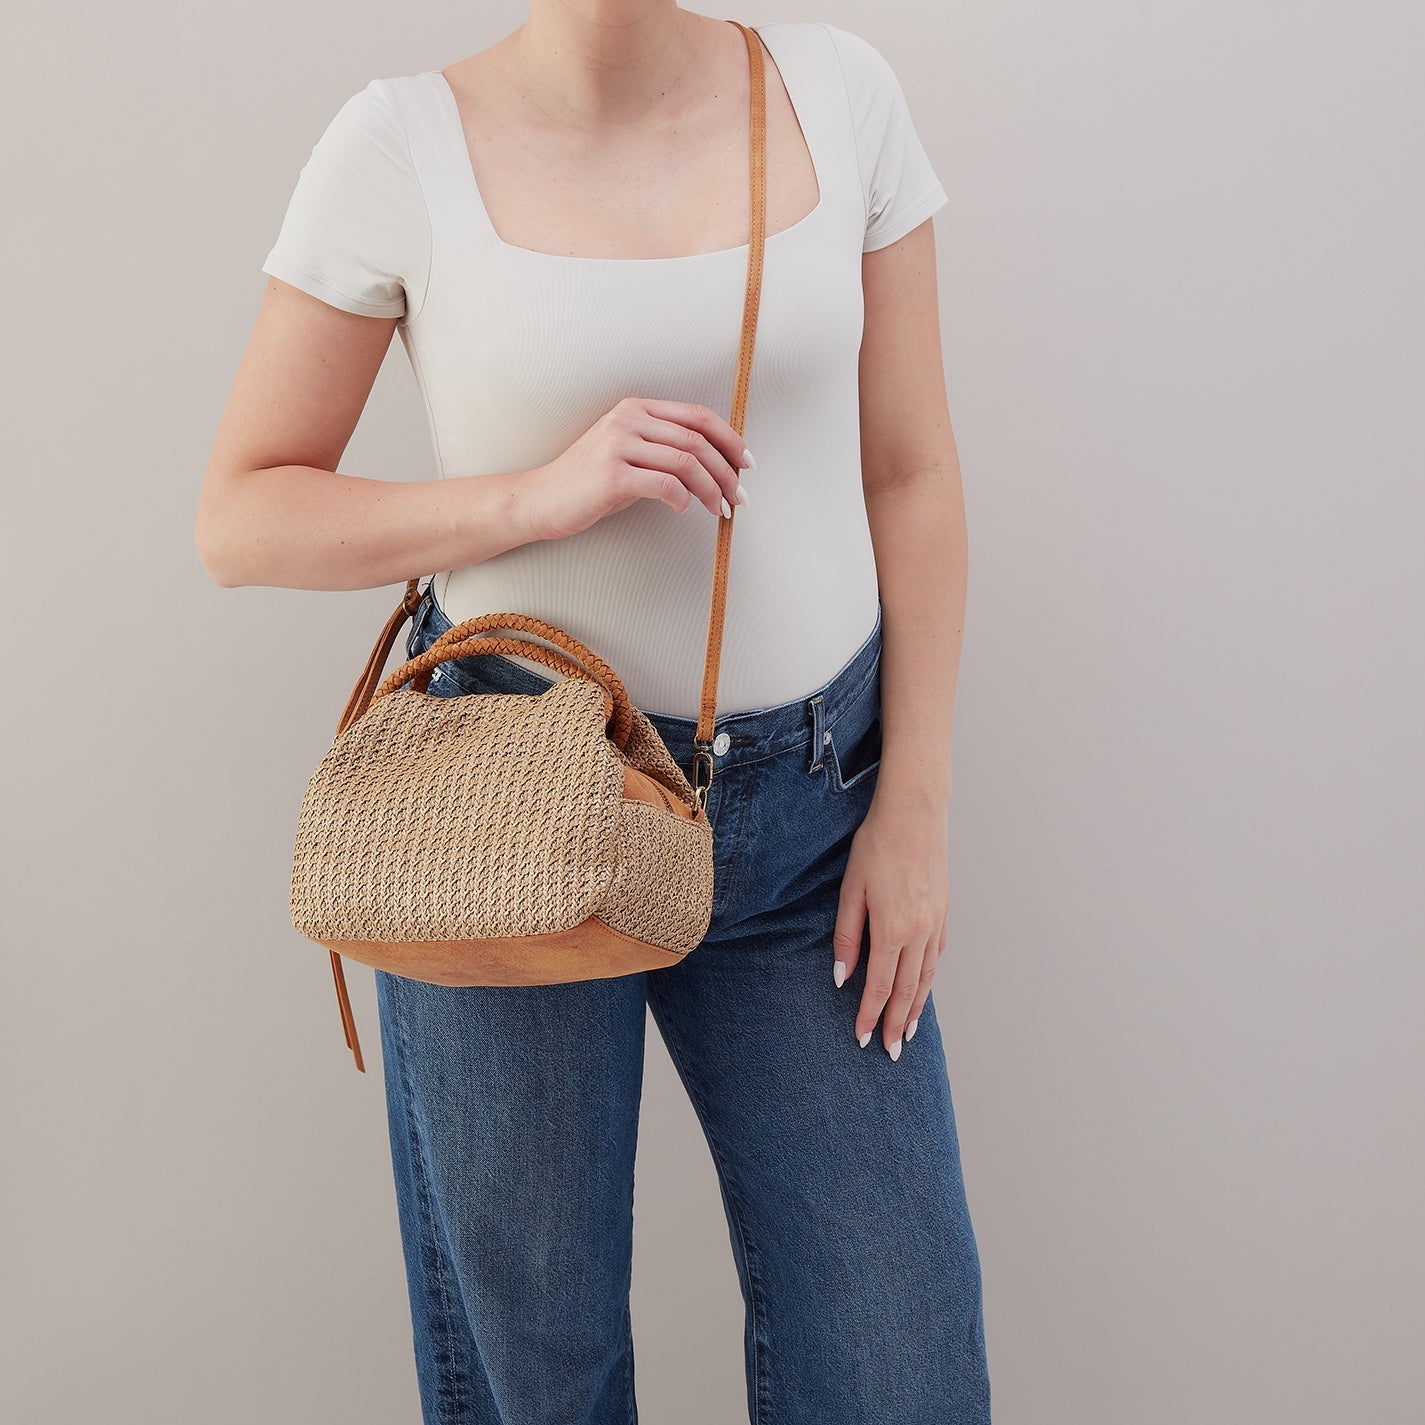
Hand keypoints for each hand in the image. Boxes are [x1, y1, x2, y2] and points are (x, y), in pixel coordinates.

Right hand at [524, 397, 753, 541]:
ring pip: (687, 462)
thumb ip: (664, 450)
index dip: (730, 439)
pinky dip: (684, 499)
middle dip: (727, 471)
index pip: (698, 416)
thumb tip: (715, 465)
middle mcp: (628, 420)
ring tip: (720, 509)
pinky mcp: (613, 475)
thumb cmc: (588, 483)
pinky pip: (666, 485)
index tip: (747, 464)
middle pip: (697, 440)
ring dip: (712, 489)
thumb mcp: (629, 454)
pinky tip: (683, 509)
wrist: (541, 500)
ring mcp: (618, 445)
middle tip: (740, 496)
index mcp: (636, 409)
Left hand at [831, 793, 949, 1059]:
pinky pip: (937, 956)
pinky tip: (923, 988)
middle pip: (908, 991)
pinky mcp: (944, 912)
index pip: (880, 987)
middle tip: (892, 1052)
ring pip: (926, 977)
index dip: (871, 1016)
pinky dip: (930, 979)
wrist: (914, 815)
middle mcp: (919, 933)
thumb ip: (847, 937)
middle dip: (898, 1025)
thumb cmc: (876, 847)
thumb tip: (841, 977)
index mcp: (893, 930)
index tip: (863, 1039)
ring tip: (910, 1032)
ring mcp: (936, 923)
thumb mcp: (850, 891)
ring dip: (917, 1008)